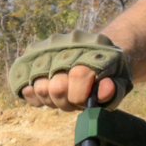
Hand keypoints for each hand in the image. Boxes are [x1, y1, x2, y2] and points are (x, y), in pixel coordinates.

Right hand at [7, 30, 132, 111]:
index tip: (85, 101)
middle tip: (75, 99)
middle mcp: (63, 45)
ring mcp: (44, 50)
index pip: (78, 75)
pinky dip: (34, 96)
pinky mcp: (31, 57)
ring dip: (52, 100)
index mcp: (88, 49)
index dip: (80, 95)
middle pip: (57, 87)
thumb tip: (104, 89)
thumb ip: (114, 88)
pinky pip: (25, 85)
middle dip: (68, 101)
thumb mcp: (120, 79)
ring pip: (39, 88)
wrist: (97, 50)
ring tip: (63, 95)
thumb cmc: (110, 70)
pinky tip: (47, 94)